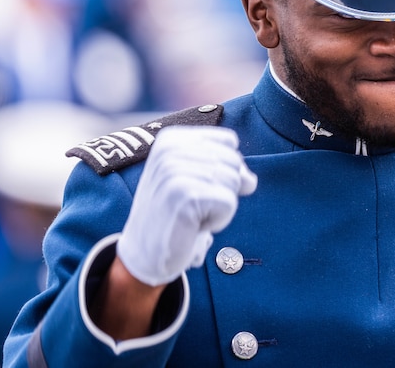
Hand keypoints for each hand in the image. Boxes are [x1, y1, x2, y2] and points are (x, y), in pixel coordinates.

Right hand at [116, 126, 256, 285]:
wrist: (144, 254)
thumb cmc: (174, 214)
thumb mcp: (195, 179)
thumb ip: (225, 167)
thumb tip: (250, 180)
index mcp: (171, 139)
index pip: (229, 142)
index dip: (224, 169)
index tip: (195, 186)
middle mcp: (170, 149)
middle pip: (234, 161)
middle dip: (222, 189)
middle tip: (192, 205)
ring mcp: (175, 171)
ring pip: (234, 181)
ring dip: (219, 206)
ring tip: (191, 215)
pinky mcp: (185, 196)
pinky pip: (230, 203)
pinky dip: (218, 220)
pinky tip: (193, 226)